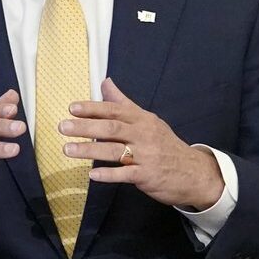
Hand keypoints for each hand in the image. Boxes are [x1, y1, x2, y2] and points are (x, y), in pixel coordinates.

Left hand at [59, 78, 223, 209]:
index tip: (72, 108)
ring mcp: (146, 155)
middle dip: (85, 127)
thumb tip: (105, 82)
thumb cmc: (165, 144)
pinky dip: (109, 174)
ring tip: (68, 149)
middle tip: (63, 126)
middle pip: (111, 128)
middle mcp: (143, 134)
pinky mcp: (147, 175)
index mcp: (142, 119)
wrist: (195, 172)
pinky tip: (92, 174)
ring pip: (114, 150)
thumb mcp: (147, 119)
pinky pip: (125, 174)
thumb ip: (123, 103)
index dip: (93, 108)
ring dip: (89, 150)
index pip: (114, 110)